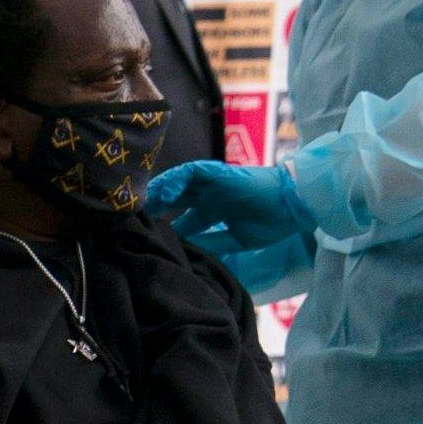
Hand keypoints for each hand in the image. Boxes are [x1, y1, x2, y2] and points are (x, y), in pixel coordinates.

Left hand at [142, 159, 312, 249]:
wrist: (295, 205)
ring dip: (155, 192)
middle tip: (127, 219)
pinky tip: (159, 191)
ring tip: (135, 204)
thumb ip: (211, 242)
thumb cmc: (271, 221)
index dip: (159, 226)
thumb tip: (187, 252)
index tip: (140, 236)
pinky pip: (190, 172)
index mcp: (210, 210)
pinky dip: (173, 179)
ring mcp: (211, 183)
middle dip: (150, 208)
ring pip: (175, 184)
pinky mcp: (218, 173)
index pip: (177, 218)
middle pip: (170, 199)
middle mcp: (206, 195)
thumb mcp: (235, 239)